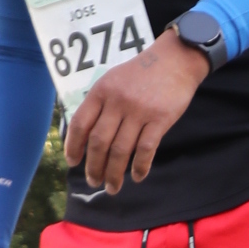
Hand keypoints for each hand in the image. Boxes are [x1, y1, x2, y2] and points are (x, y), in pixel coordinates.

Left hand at [63, 29, 210, 194]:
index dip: (73, 146)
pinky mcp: (160, 119)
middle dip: (93, 167)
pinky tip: (137, 177)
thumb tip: (85, 137)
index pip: (80, 123)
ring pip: (121, 150)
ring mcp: (139, 111)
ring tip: (111, 187)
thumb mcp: (113, 80)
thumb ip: (99, 104)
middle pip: (99, 142)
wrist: (175, 60)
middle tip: (93, 181)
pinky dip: (140, 167)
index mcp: (101, 91)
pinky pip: (146, 149)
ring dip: (114, 173)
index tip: (73, 162)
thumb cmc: (141, 74)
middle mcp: (117, 101)